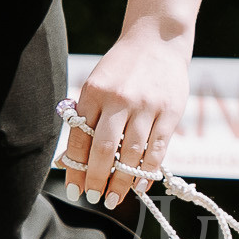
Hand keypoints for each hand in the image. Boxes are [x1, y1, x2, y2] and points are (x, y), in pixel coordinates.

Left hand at [70, 20, 193, 207]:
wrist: (158, 40)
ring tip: (115, 199)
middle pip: (103, 150)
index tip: (74, 190)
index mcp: (94, 91)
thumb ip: (87, 117)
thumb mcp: (98, 85)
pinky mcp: (169, 112)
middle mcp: (119, 99)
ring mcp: (146, 106)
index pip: (80, 137)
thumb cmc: (123, 69)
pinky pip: (157, 149)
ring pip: (131, 154)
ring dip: (122, 182)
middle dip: (96, 180)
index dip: (75, 168)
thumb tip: (69, 159)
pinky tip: (139, 185)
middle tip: (94, 198)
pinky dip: (147, 171)